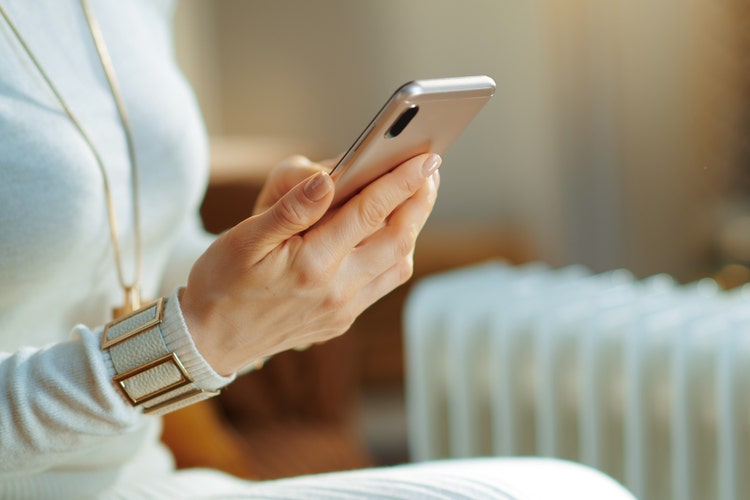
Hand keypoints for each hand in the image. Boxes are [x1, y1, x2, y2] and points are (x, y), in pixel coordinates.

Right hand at [181, 153, 440, 375]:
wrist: (209, 342)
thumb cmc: (221, 284)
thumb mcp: (242, 240)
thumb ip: (289, 209)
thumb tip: (327, 179)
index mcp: (311, 264)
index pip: (369, 213)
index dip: (401, 181)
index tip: (426, 158)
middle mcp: (336, 290)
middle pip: (398, 238)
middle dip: (420, 199)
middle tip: (430, 168)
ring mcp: (343, 309)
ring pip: (398, 262)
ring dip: (413, 226)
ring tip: (415, 194)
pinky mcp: (343, 319)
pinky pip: (384, 282)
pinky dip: (397, 252)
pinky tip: (390, 231)